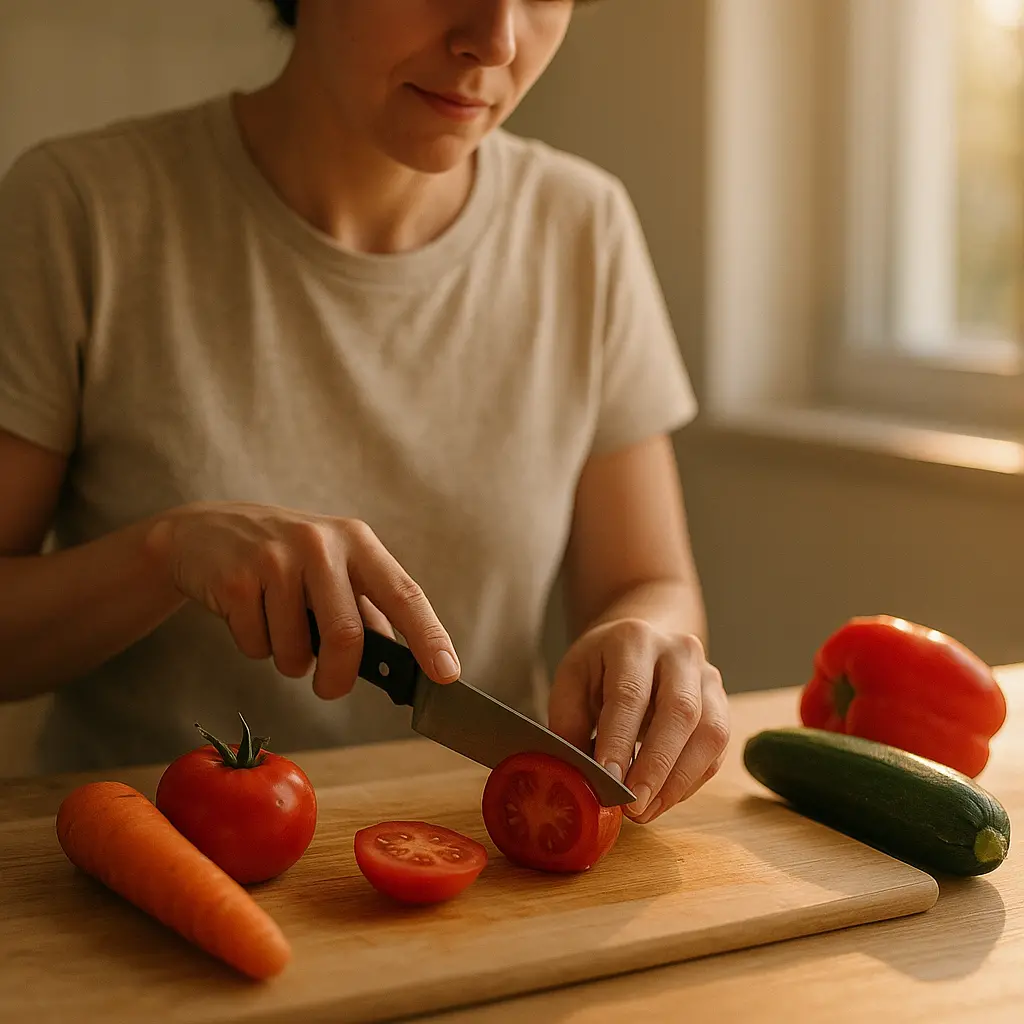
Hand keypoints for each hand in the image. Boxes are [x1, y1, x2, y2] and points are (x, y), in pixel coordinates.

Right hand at [145, 501, 459, 697]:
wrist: (202, 532)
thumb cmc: (282, 557)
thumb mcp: (332, 566)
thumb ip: (367, 607)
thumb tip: (406, 659)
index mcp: (356, 541)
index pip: (404, 593)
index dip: (429, 637)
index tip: (447, 674)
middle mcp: (321, 544)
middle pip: (347, 636)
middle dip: (338, 678)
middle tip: (329, 688)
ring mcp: (276, 558)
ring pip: (296, 651)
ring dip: (290, 662)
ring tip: (278, 630)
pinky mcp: (237, 579)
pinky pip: (256, 647)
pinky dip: (256, 648)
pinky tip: (248, 614)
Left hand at [548, 619, 728, 822]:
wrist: (642, 642)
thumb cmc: (602, 667)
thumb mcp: (572, 680)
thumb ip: (569, 723)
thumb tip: (577, 775)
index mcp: (634, 640)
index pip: (630, 693)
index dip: (620, 739)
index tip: (609, 780)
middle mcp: (679, 652)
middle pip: (680, 711)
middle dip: (657, 766)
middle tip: (633, 807)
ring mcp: (708, 677)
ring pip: (710, 732)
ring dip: (679, 780)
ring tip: (647, 811)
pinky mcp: (722, 704)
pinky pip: (717, 750)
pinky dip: (691, 780)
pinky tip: (664, 798)